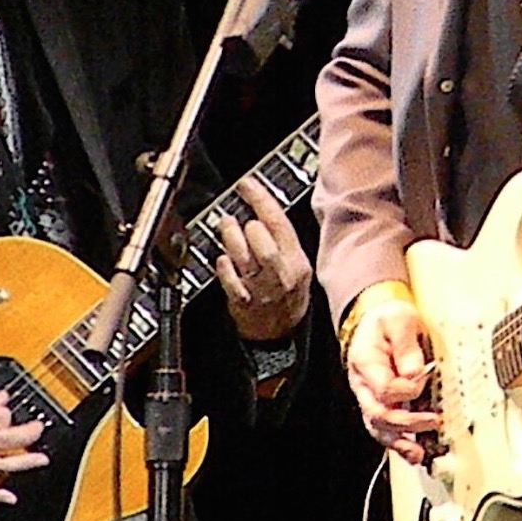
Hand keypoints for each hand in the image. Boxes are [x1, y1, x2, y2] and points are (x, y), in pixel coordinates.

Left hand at [213, 176, 311, 341]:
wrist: (280, 336)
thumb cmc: (286, 295)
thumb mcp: (298, 266)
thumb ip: (282, 239)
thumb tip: (261, 207)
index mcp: (297, 262)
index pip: (280, 223)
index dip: (261, 199)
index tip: (247, 184)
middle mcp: (281, 275)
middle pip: (264, 242)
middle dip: (249, 224)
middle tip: (237, 217)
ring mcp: (261, 290)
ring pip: (245, 258)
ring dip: (231, 237)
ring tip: (226, 227)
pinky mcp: (242, 302)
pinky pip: (230, 280)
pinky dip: (224, 266)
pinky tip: (223, 259)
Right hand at [343, 298, 441, 464]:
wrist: (376, 320)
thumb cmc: (387, 320)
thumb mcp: (399, 319)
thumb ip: (406, 345)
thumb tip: (415, 372)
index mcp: (365, 361)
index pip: (384, 387)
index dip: (406, 391)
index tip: (423, 383)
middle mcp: (364, 384)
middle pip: (379, 414)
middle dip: (407, 422)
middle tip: (433, 421)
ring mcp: (370, 397)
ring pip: (379, 428)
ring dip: (400, 442)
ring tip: (420, 453)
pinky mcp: (380, 404)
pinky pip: (384, 430)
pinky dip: (399, 445)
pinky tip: (414, 454)